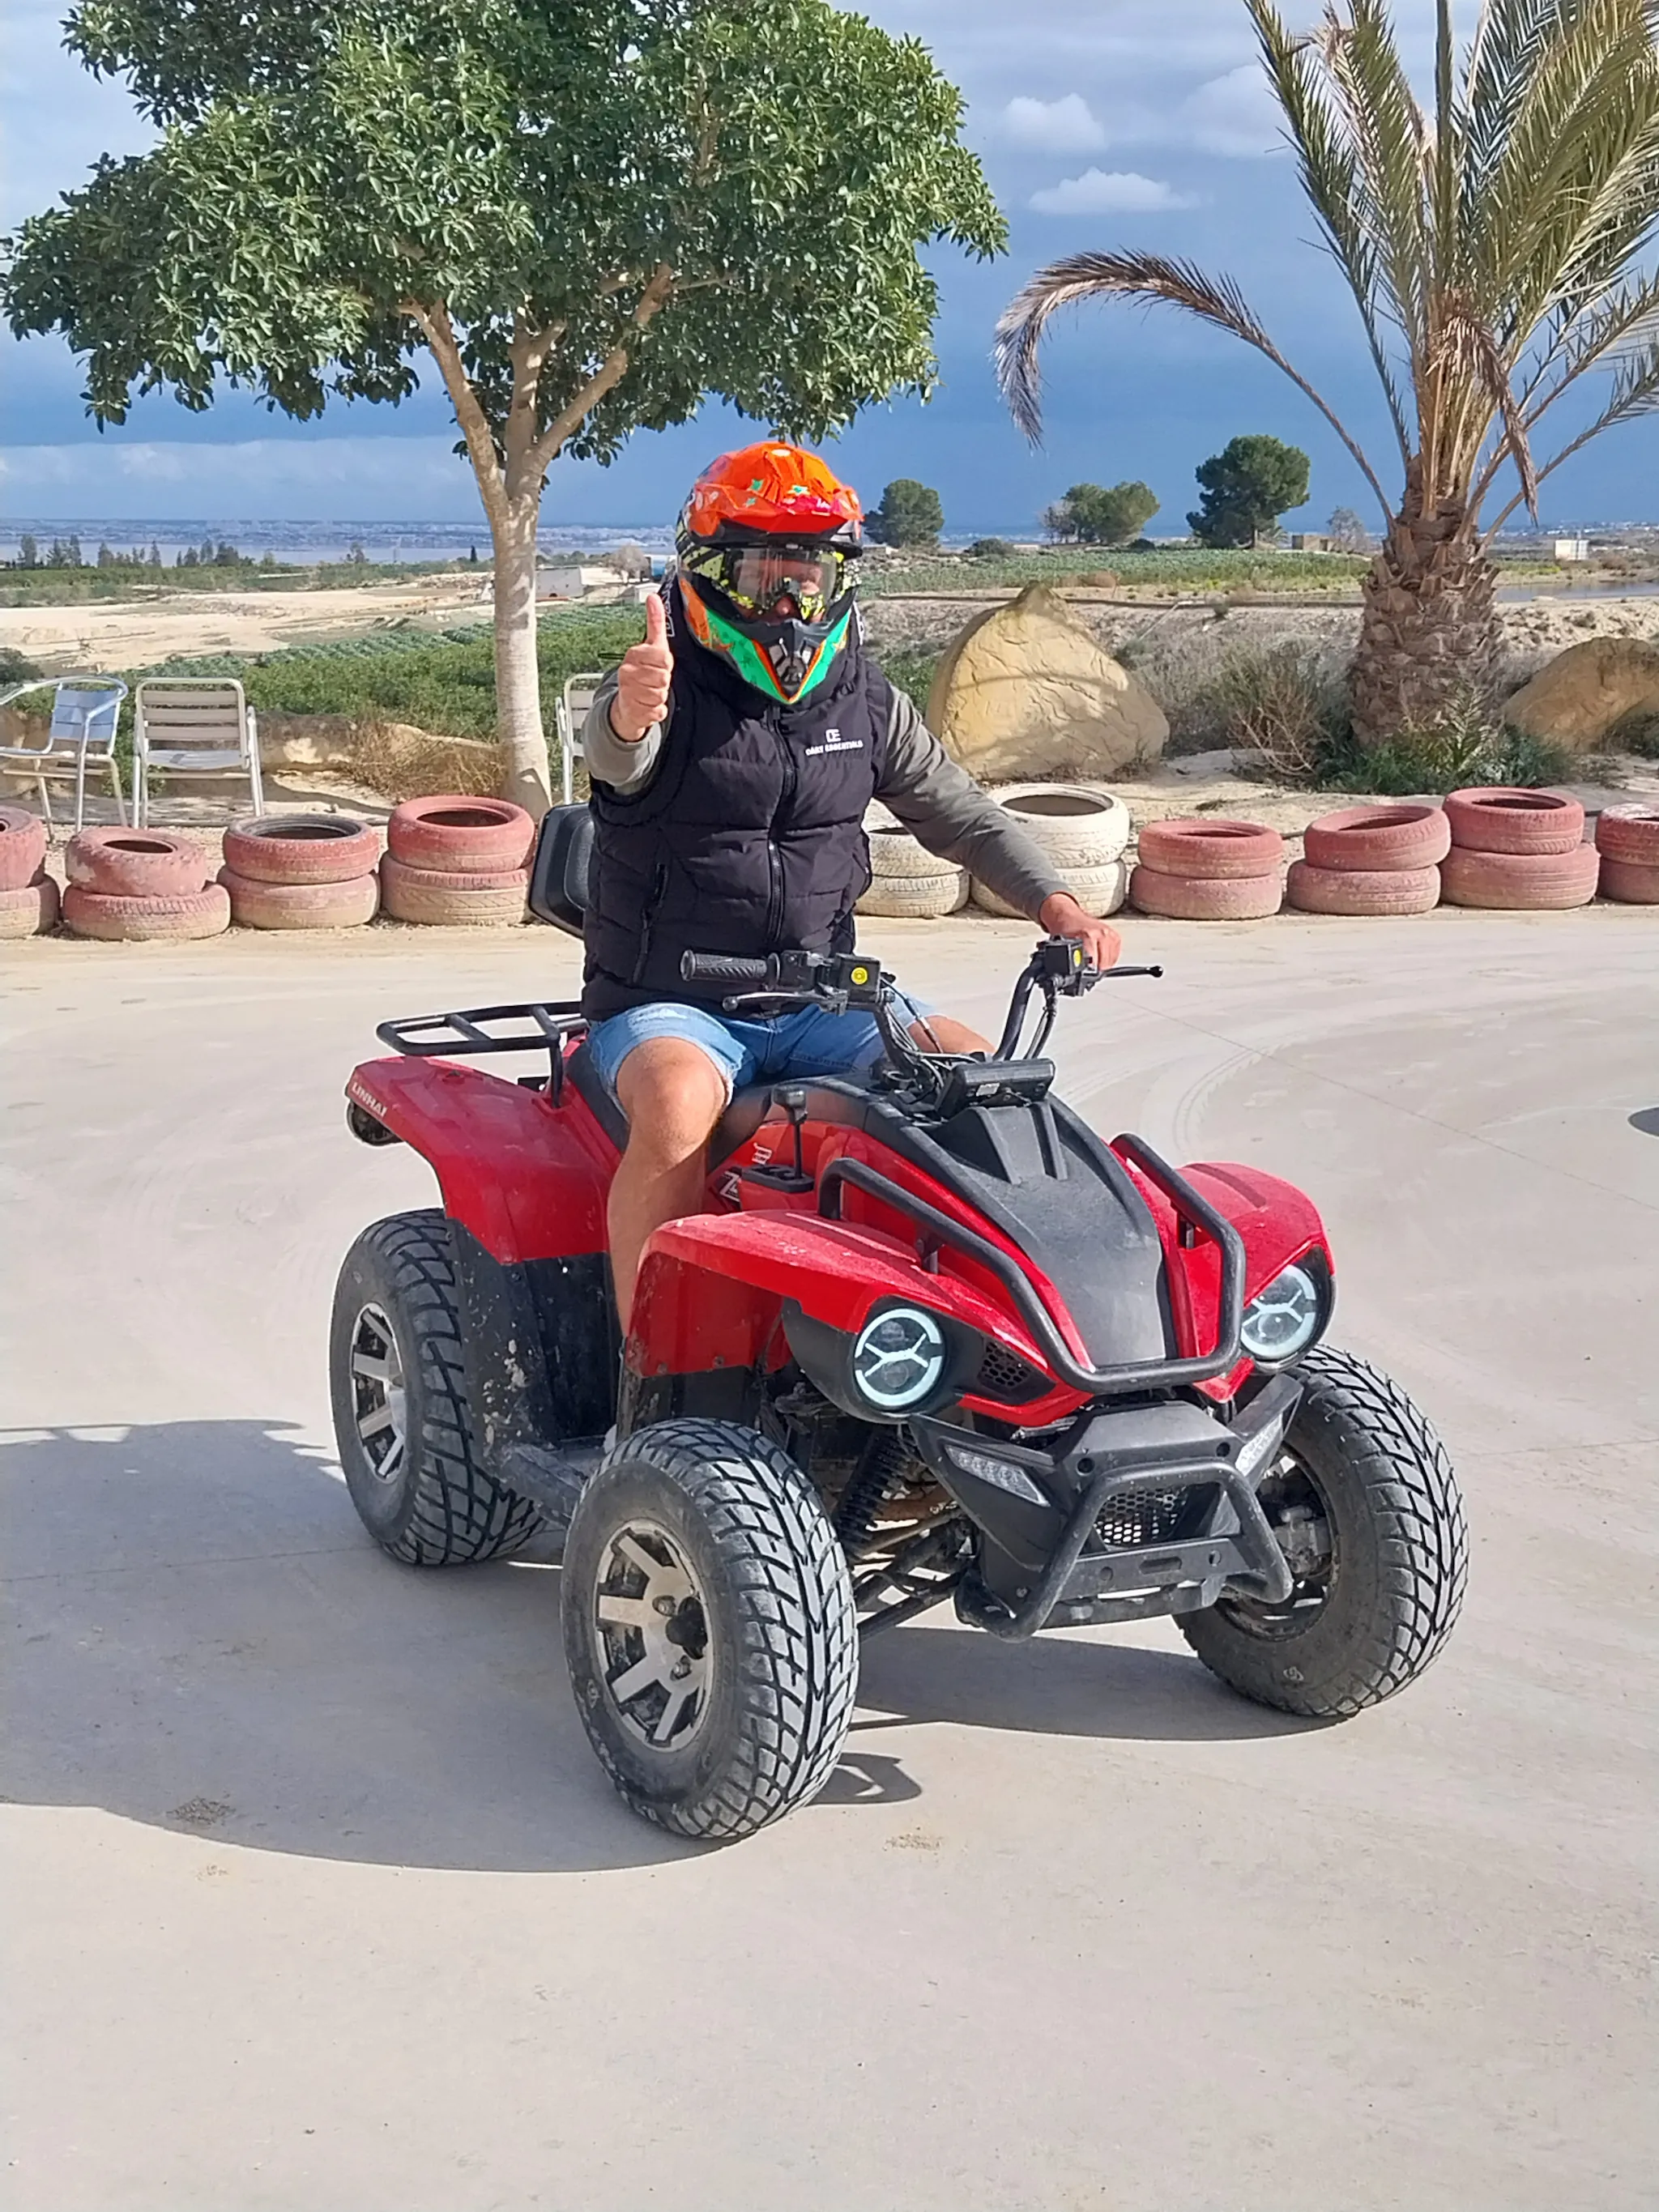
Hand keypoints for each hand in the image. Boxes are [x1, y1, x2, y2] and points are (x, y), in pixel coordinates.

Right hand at [609, 592, 672, 741]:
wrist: (626, 703)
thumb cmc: (643, 672)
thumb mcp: (652, 645)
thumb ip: (655, 622)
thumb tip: (653, 597)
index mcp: (634, 655)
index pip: (664, 658)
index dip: (666, 665)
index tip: (659, 665)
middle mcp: (627, 672)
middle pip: (664, 679)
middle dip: (664, 682)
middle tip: (654, 680)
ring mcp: (628, 692)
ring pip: (661, 696)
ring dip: (660, 697)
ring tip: (650, 692)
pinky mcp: (633, 712)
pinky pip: (658, 712)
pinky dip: (657, 711)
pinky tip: (647, 706)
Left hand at [1039, 891, 1121, 973]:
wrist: (1069, 917)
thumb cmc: (1065, 930)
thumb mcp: (1063, 947)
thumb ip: (1069, 961)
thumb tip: (1069, 977)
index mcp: (1087, 935)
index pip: (1093, 964)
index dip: (1087, 973)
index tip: (1083, 973)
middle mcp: (1101, 934)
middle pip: (1103, 965)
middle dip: (1094, 969)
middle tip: (1086, 964)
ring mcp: (1109, 935)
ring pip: (1110, 962)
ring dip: (1102, 964)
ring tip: (1092, 957)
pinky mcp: (1115, 936)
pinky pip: (1114, 956)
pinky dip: (1107, 959)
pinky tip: (1099, 954)